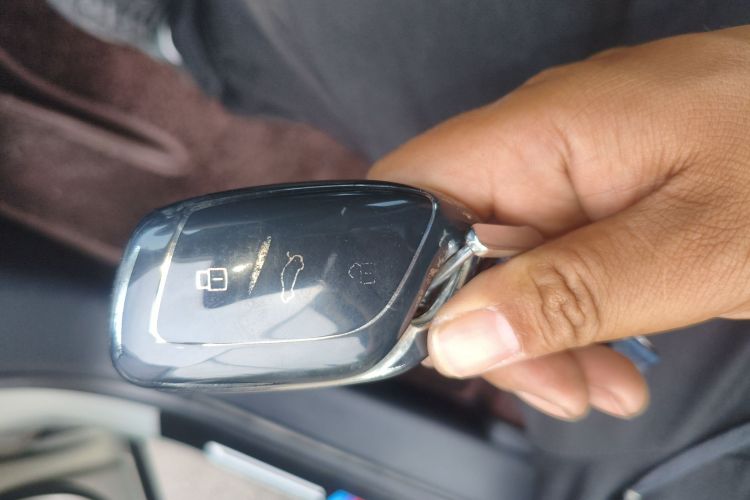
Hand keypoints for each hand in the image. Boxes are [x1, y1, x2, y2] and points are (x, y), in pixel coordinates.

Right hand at [369, 26, 749, 419]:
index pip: (410, 194)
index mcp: (542, 132)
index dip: (405, 276)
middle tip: (555, 386)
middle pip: (454, 242)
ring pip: (506, 260)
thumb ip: (572, 291)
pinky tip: (615, 353)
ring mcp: (572, 162)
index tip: (460, 351)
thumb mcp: (697, 249)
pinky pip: (556, 255)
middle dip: (492, 330)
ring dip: (540, 334)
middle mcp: (542, 140)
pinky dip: (575, 313)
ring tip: (602, 384)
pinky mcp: (603, 186)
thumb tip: (458, 337)